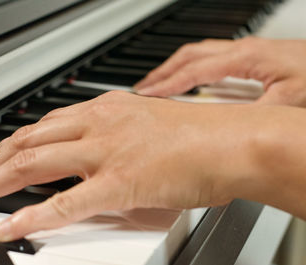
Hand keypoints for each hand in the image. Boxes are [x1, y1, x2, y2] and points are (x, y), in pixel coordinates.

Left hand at [0, 92, 259, 241]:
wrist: (231, 142)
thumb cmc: (199, 135)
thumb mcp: (146, 126)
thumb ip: (116, 140)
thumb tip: (99, 159)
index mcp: (106, 110)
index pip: (46, 124)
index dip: (15, 142)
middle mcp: (99, 125)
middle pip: (29, 142)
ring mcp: (105, 152)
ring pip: (34, 165)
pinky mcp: (118, 182)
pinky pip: (64, 203)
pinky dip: (30, 216)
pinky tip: (7, 226)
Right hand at [135, 37, 305, 106]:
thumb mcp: (287, 101)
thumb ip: (252, 115)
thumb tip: (224, 128)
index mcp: (246, 58)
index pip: (195, 70)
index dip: (169, 84)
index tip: (148, 95)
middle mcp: (241, 49)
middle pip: (189, 54)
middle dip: (162, 71)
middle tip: (142, 88)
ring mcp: (244, 50)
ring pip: (197, 52)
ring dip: (173, 67)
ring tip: (157, 84)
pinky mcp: (248, 55)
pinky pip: (209, 57)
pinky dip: (189, 68)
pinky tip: (187, 81)